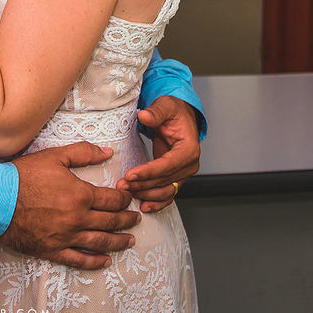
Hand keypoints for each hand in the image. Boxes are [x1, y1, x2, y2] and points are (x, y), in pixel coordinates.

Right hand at [0, 142, 139, 269]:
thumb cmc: (24, 175)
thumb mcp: (55, 156)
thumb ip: (83, 153)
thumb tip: (108, 152)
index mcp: (81, 195)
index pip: (112, 200)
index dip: (124, 199)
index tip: (129, 198)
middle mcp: (78, 218)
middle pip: (110, 222)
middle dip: (126, 220)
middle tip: (136, 219)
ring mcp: (66, 237)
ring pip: (99, 242)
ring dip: (117, 242)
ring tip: (130, 241)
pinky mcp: (53, 250)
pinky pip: (78, 260)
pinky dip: (94, 262)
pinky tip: (105, 261)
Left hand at [117, 96, 200, 211]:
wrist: (180, 117)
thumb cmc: (174, 111)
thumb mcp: (166, 105)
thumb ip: (156, 112)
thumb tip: (144, 115)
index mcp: (189, 149)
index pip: (168, 165)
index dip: (149, 172)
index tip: (130, 174)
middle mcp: (190, 164)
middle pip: (164, 180)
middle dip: (142, 184)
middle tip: (122, 184)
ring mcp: (184, 173)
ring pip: (165, 191)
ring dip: (146, 194)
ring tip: (127, 192)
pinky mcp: (176, 178)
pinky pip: (167, 194)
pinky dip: (156, 202)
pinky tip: (144, 206)